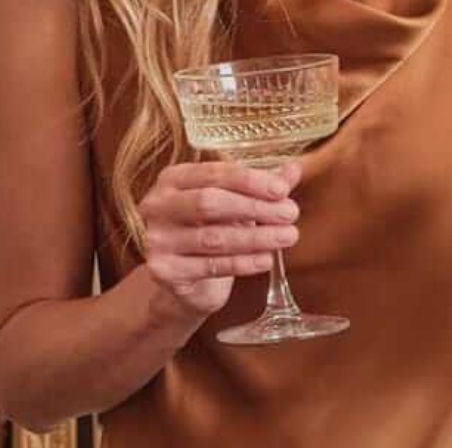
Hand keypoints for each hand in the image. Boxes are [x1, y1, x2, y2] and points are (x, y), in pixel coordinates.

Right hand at [137, 161, 300, 322]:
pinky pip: (210, 266)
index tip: (282, 190)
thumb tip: (295, 170)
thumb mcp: (235, 204)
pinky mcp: (163, 271)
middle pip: (210, 202)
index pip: (214, 173)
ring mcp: (157, 239)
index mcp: (174, 179)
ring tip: (287, 236)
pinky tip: (266, 259)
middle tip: (289, 214)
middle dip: (255, 207)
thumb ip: (262, 187)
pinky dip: (243, 263)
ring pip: (213, 237)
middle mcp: (158, 205)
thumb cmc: (211, 230)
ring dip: (256, 237)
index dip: (250, 181)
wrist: (185, 281)